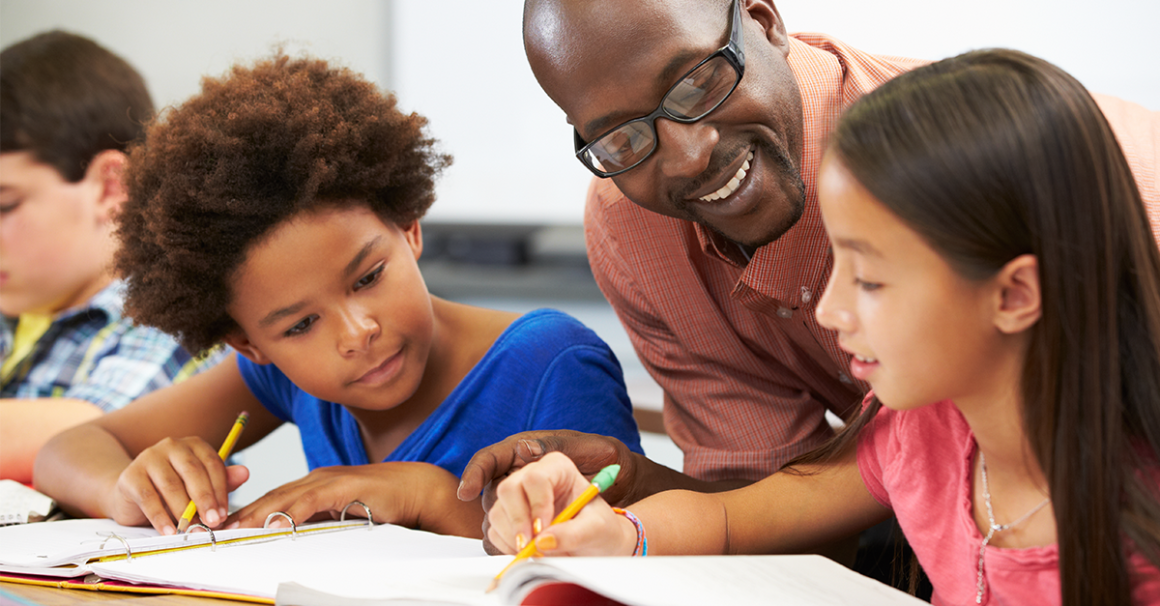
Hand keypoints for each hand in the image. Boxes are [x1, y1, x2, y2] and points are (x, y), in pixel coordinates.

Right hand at [104, 436, 248, 534]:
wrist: (131, 494)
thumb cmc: (172, 490)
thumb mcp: (199, 486)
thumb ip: (222, 481)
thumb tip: (245, 473)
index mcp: (194, 445)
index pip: (212, 464)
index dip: (220, 490)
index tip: (224, 513)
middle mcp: (172, 446)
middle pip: (193, 472)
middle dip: (205, 499)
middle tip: (213, 522)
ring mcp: (149, 458)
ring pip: (171, 485)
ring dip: (183, 511)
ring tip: (192, 530)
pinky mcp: (130, 476)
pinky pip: (148, 498)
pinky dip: (160, 518)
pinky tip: (170, 532)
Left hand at [225, 462, 483, 538]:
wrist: (416, 488)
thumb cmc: (383, 503)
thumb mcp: (344, 514)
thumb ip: (320, 521)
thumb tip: (296, 537)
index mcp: (314, 484)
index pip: (274, 499)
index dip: (247, 512)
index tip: (224, 527)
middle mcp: (316, 478)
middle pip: (271, 496)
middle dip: (242, 512)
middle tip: (215, 529)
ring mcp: (329, 480)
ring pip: (284, 497)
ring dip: (257, 513)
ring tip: (233, 529)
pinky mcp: (343, 486)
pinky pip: (310, 501)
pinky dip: (290, 512)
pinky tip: (274, 523)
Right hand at [487, 452, 636, 556]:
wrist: (596, 545)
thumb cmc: (601, 529)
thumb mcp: (596, 530)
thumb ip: (573, 534)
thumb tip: (542, 541)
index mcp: (558, 468)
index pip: (536, 477)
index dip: (536, 504)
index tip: (543, 529)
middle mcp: (533, 477)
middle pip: (508, 489)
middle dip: (517, 521)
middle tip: (531, 546)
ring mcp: (518, 497)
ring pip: (498, 512)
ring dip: (513, 537)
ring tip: (539, 552)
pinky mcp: (508, 518)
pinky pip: (495, 531)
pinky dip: (508, 546)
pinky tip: (530, 552)